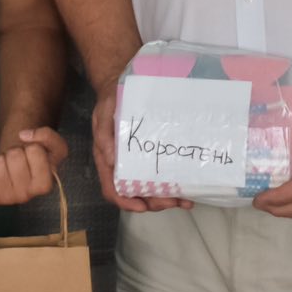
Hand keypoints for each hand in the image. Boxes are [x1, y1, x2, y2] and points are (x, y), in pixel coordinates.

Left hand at [0, 127, 68, 204]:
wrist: (20, 170)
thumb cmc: (37, 159)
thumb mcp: (53, 145)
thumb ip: (47, 135)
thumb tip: (23, 135)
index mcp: (44, 185)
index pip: (34, 151)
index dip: (32, 147)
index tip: (32, 156)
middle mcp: (26, 196)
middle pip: (14, 155)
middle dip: (15, 151)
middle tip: (18, 160)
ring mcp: (7, 198)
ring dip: (1, 157)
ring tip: (8, 165)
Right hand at [91, 80, 190, 212]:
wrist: (122, 84)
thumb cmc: (111, 100)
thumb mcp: (103, 113)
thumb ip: (104, 135)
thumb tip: (109, 159)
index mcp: (106, 159)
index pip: (112, 189)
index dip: (125, 202)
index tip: (141, 206)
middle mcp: (121, 166)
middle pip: (135, 194)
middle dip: (153, 202)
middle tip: (172, 202)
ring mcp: (137, 163)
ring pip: (150, 189)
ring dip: (166, 199)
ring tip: (184, 200)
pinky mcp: (151, 156)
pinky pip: (160, 175)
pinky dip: (173, 185)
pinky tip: (187, 188)